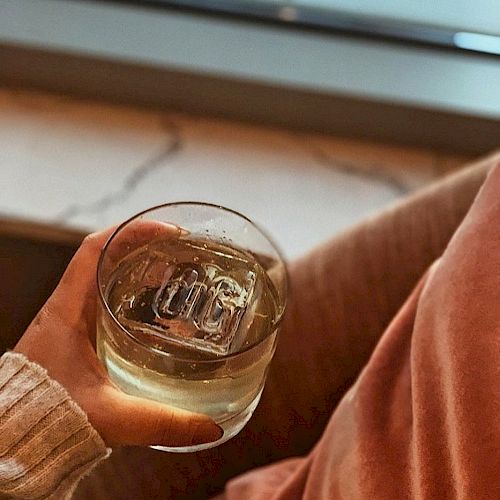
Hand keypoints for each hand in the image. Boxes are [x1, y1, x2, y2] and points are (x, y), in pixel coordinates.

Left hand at [15, 223, 222, 447]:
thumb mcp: (112, 418)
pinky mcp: (72, 336)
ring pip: (102, 277)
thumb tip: (209, 427)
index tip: (166, 231)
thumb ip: (163, 423)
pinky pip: (101, 300)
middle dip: (141, 246)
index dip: (131, 232)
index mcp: (67, 313)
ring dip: (134, 268)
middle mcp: (65, 309)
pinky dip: (126, 294)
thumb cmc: (47, 422)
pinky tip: (151, 311)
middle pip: (103, 256)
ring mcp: (68, 321)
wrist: (13, 440)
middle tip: (176, 250)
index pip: (94, 250)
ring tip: (169, 271)